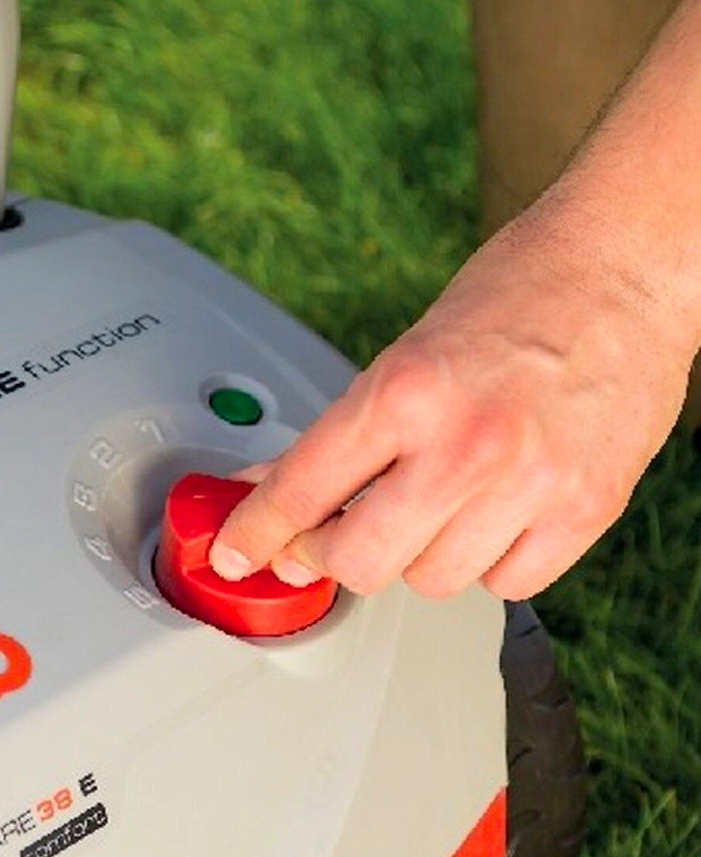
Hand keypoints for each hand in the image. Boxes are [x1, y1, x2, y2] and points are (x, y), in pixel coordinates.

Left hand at [208, 204, 697, 600]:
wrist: (626, 265)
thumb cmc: (515, 301)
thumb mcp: (402, 357)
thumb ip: (339, 438)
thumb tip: (268, 489)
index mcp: (406, 393)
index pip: (301, 492)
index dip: (254, 534)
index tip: (235, 554)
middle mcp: (468, 443)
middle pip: (360, 562)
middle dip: (336, 553)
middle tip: (337, 533)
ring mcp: (531, 483)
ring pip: (430, 583)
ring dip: (418, 557)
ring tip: (437, 504)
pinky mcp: (586, 510)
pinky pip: (504, 586)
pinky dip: (489, 564)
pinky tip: (492, 517)